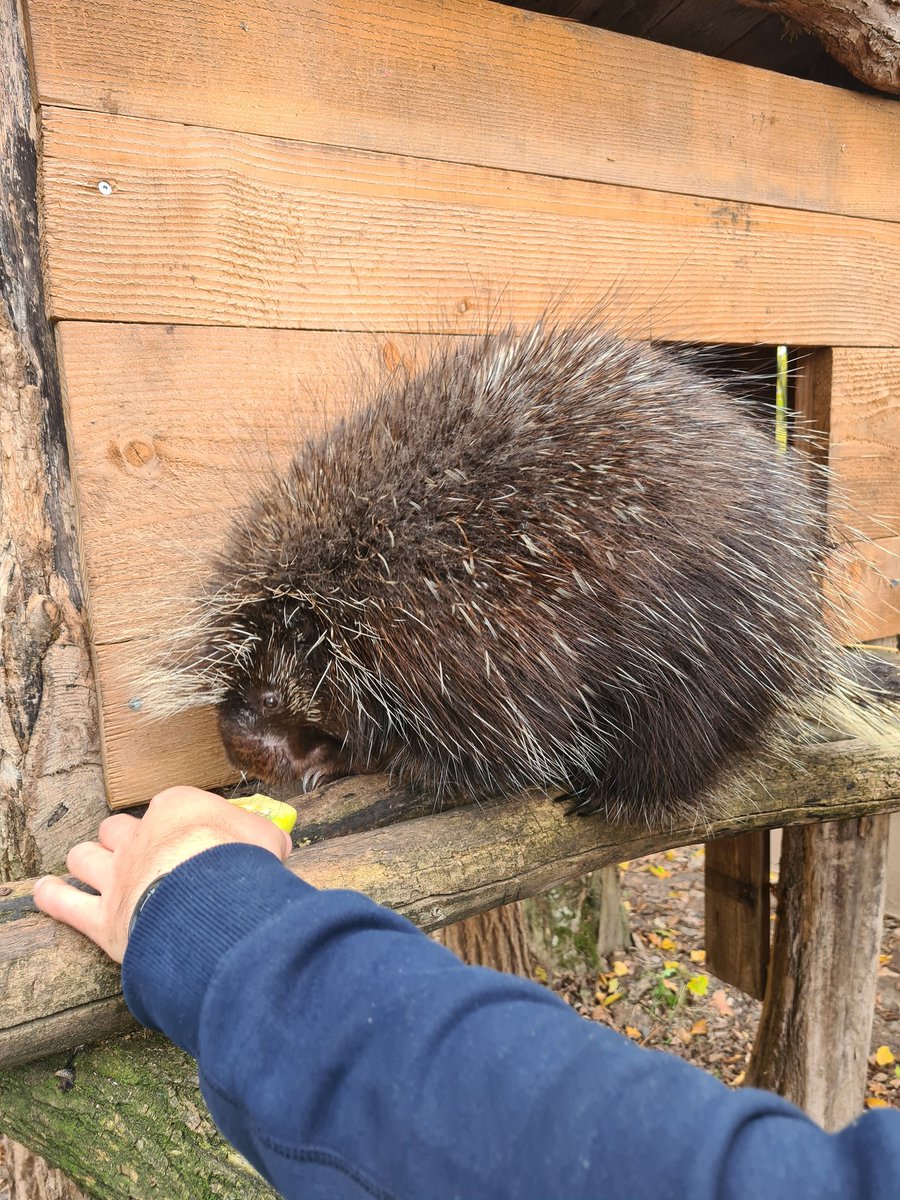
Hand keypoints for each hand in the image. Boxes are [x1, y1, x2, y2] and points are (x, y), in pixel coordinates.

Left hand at [33, 786, 291, 962]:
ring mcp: (116, 876)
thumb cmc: (242, 862)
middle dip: (123, 838)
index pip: (172, 809)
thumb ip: (265, 838)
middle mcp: (139, 837)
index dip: (182, 824)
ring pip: (84, 856)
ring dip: (87, 861)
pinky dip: (53, 896)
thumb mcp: (269, 838)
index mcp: (177, 809)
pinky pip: (63, 902)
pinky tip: (48, 891)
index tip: (195, 838)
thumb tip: (276, 845)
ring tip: (90, 868)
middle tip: (139, 852)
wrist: (210, 897)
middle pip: (117, 828)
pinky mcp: (101, 917)